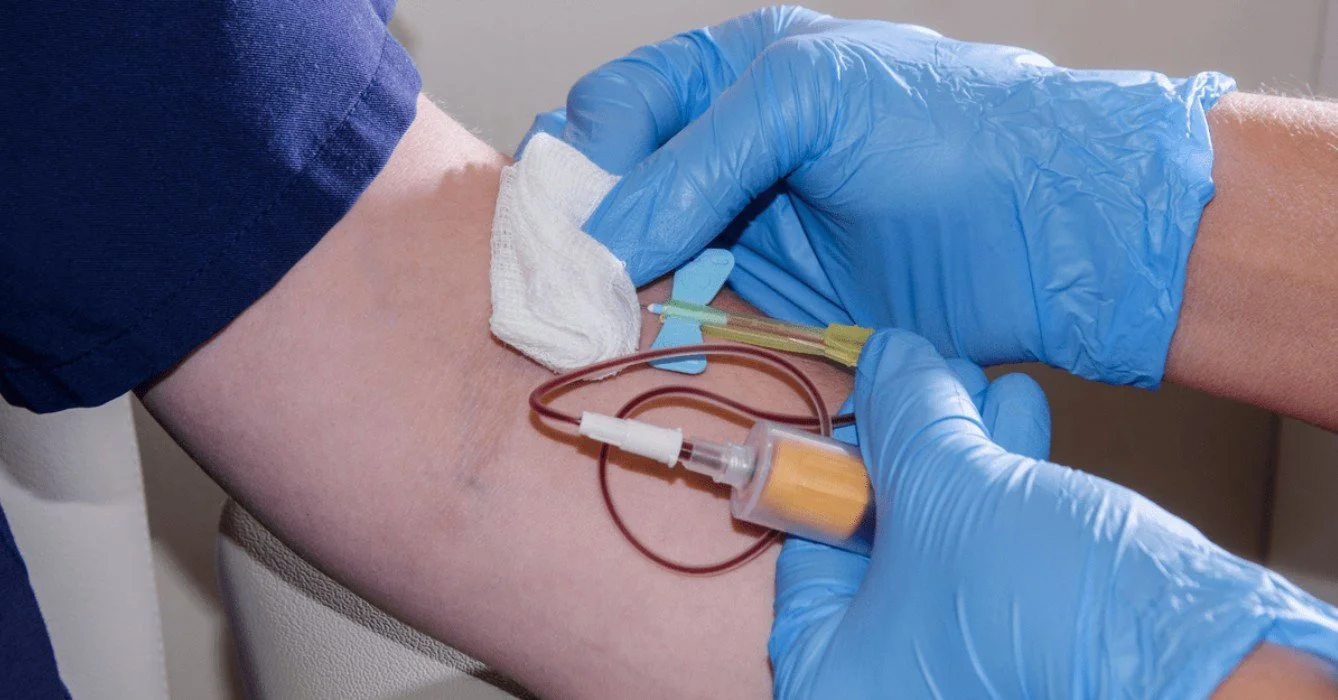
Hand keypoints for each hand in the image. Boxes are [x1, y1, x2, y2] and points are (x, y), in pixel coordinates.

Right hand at [523, 7, 1234, 386]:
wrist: (1051, 229)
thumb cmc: (948, 129)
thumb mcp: (803, 100)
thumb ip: (692, 161)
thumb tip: (597, 236)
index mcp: (735, 70)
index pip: (616, 105)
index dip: (583, 155)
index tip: (570, 214)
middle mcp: (730, 147)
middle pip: (615, 182)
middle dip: (582, 224)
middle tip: (564, 273)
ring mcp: (747, 224)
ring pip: (639, 252)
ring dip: (609, 282)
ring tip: (592, 311)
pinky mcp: (770, 297)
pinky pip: (686, 309)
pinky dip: (654, 323)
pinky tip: (641, 334)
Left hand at [769, 329, 1337, 696]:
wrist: (1190, 662)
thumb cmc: (1038, 603)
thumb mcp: (945, 486)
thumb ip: (902, 416)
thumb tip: (888, 359)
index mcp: (835, 670)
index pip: (808, 552)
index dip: (834, 466)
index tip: (861, 405)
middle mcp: (891, 679)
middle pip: (878, 539)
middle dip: (911, 443)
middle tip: (923, 377)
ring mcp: (961, 667)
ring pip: (943, 537)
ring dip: (964, 447)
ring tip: (973, 378)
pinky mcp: (1027, 645)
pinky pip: (995, 552)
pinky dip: (1006, 482)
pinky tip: (1019, 413)